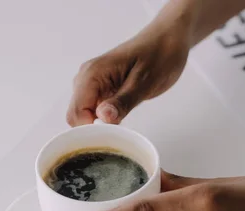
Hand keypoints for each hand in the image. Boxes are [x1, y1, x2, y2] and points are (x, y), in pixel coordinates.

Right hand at [67, 25, 189, 125]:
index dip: (90, 130)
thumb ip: (123, 102)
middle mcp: (87, 78)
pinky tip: (122, 119)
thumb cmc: (160, 56)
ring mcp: (94, 83)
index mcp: (92, 74)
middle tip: (120, 133)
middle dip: (94, 130)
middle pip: (77, 116)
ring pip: (85, 115)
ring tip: (124, 125)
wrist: (168, 41)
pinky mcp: (103, 88)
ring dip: (100, 126)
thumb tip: (102, 118)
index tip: (111, 136)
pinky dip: (105, 120)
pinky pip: (95, 110)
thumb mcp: (144, 82)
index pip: (76, 113)